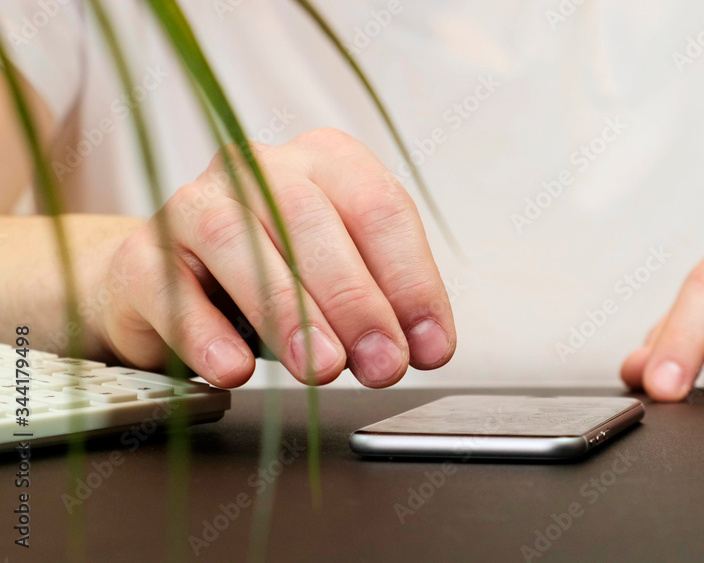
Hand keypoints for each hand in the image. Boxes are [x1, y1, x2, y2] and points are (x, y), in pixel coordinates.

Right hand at [96, 129, 455, 387]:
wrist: (172, 287)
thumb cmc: (275, 280)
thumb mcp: (341, 282)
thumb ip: (383, 305)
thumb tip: (421, 347)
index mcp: (325, 161)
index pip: (380, 208)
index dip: (412, 281)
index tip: (429, 347)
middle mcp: (258, 167)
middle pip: (311, 220)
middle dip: (356, 300)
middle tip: (382, 364)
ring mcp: (192, 202)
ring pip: (237, 242)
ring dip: (287, 312)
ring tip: (322, 369)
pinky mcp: (140, 254)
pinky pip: (168, 287)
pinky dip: (204, 333)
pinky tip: (234, 370)